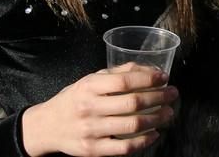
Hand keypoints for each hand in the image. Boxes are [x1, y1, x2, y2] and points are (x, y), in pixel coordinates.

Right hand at [21, 63, 178, 155]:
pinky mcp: (93, 150)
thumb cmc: (74, 99)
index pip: (124, 81)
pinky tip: (154, 134)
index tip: (164, 78)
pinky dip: (144, 141)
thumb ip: (118, 72)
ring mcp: (91, 130)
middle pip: (132, 103)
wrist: (45, 127)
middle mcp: (89, 108)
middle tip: (173, 95)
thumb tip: (150, 69)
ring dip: (156, 119)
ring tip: (168, 113)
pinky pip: (124, 148)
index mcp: (89, 87)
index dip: (148, 78)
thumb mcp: (90, 80)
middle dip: (159, 98)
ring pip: (132, 125)